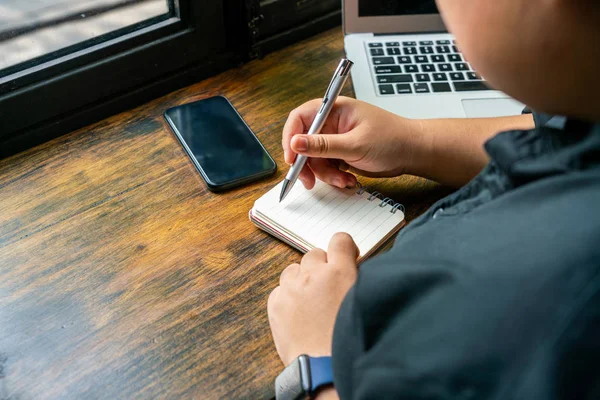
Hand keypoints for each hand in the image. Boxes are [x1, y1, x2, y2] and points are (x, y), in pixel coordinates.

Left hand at [267, 233, 358, 365]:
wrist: (324, 367)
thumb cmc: (347, 340)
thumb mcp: (361, 301)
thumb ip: (356, 279)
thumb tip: (352, 266)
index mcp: (340, 272)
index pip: (340, 240)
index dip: (343, 248)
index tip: (344, 256)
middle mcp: (313, 274)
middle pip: (314, 254)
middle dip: (321, 266)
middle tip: (328, 287)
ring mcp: (291, 288)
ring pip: (293, 269)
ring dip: (302, 279)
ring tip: (311, 301)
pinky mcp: (275, 303)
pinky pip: (279, 289)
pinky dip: (287, 296)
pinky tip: (298, 313)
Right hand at [282, 96, 423, 188]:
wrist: (414, 152)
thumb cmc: (392, 139)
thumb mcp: (355, 145)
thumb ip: (323, 145)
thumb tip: (295, 143)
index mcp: (334, 110)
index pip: (301, 118)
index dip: (291, 138)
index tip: (292, 159)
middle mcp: (332, 123)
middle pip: (304, 142)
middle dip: (307, 164)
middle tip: (309, 181)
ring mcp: (337, 139)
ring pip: (315, 159)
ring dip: (325, 174)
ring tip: (343, 181)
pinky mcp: (342, 153)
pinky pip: (327, 167)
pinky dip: (334, 177)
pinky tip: (349, 181)